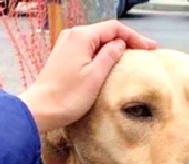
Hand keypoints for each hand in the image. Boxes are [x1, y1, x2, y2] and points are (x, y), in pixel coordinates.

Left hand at [19, 20, 156, 132]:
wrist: (38, 110)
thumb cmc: (67, 97)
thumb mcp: (95, 76)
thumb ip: (109, 56)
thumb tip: (119, 44)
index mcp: (81, 37)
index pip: (114, 28)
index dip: (134, 36)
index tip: (150, 48)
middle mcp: (71, 35)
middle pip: (105, 32)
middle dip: (125, 40)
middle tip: (144, 51)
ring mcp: (65, 45)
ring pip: (96, 40)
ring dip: (113, 47)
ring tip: (130, 56)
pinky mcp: (62, 56)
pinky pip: (86, 49)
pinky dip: (100, 53)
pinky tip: (110, 62)